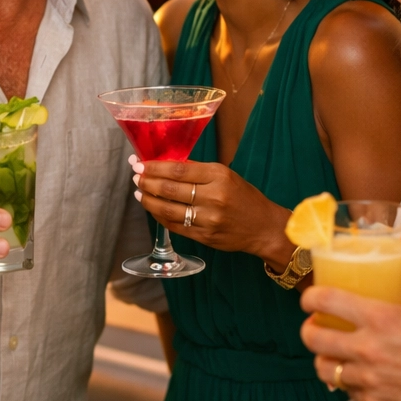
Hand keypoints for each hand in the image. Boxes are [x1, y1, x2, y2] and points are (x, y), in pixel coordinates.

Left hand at [130, 155, 290, 264]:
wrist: (264, 228)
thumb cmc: (245, 197)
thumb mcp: (226, 175)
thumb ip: (197, 171)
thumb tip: (165, 165)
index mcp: (219, 176)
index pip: (179, 169)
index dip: (155, 167)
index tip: (141, 164)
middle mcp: (213, 197)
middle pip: (170, 189)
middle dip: (147, 182)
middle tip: (135, 176)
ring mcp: (208, 219)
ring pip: (168, 209)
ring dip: (148, 200)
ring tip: (138, 192)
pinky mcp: (204, 237)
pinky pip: (174, 226)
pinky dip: (159, 216)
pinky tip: (152, 208)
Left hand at [298, 283, 400, 400]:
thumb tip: (396, 285)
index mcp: (380, 319)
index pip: (326, 301)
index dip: (310, 297)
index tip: (310, 299)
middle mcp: (368, 349)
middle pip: (313, 339)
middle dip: (308, 330)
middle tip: (314, 328)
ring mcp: (370, 381)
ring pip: (325, 370)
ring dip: (325, 360)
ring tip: (333, 355)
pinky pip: (349, 392)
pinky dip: (350, 383)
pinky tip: (361, 377)